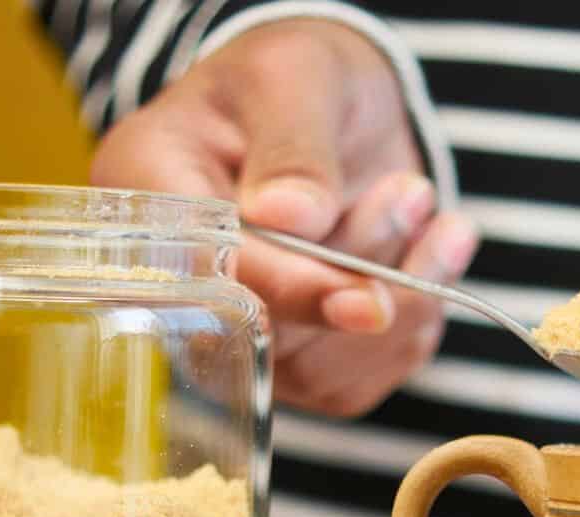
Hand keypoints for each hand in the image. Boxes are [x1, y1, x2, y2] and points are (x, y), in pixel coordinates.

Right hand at [90, 20, 478, 416]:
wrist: (331, 108)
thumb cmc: (293, 79)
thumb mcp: (293, 75)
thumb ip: (293, 142)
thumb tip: (292, 217)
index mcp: (145, 200)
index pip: (209, 276)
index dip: (290, 291)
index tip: (367, 303)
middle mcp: (179, 284)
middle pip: (273, 331)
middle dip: (362, 267)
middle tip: (409, 191)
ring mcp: (238, 333)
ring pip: (325, 366)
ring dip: (400, 291)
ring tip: (415, 198)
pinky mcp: (297, 363)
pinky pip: (363, 378)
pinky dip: (418, 317)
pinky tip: (434, 247)